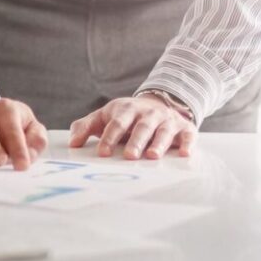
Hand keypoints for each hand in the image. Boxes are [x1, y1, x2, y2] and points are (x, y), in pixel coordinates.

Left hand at [69, 95, 196, 159]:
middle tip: (129, 156)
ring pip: (163, 131)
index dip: (109, 138)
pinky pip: (188, 135)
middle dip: (135, 141)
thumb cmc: (125, 116)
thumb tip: (72, 143)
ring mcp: (166, 120)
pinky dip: (187, 143)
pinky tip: (185, 154)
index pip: (116, 124)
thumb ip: (85, 127)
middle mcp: (147, 113)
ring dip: (159, 143)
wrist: (159, 103)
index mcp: (125, 110)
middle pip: (141, 127)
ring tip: (152, 157)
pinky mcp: (184, 127)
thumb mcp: (104, 117)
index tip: (102, 152)